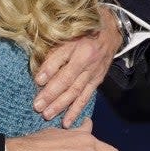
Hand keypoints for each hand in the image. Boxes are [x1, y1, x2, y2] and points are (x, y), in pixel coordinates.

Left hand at [33, 11, 121, 126]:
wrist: (111, 29)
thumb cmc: (84, 28)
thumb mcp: (69, 31)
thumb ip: (54, 48)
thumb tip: (39, 69)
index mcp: (79, 44)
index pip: (61, 58)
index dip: (49, 69)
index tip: (37, 81)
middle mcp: (88, 60)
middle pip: (68, 79)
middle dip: (52, 94)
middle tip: (37, 106)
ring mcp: (94, 72)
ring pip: (76, 91)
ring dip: (61, 105)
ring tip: (47, 115)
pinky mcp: (97, 81)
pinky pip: (86, 97)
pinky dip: (76, 110)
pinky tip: (67, 122)